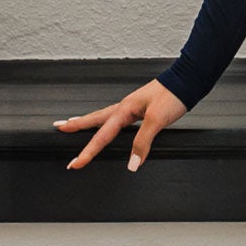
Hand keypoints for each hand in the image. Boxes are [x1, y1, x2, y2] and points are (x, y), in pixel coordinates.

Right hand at [53, 79, 188, 171]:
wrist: (187, 82)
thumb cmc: (173, 96)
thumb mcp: (157, 121)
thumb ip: (142, 143)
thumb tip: (132, 163)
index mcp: (124, 110)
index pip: (101, 136)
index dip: (88, 152)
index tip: (75, 164)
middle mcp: (124, 107)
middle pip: (93, 119)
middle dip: (75, 125)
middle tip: (58, 128)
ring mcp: (131, 107)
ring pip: (103, 117)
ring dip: (87, 121)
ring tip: (73, 124)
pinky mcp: (139, 108)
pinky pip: (116, 118)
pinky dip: (106, 122)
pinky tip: (107, 124)